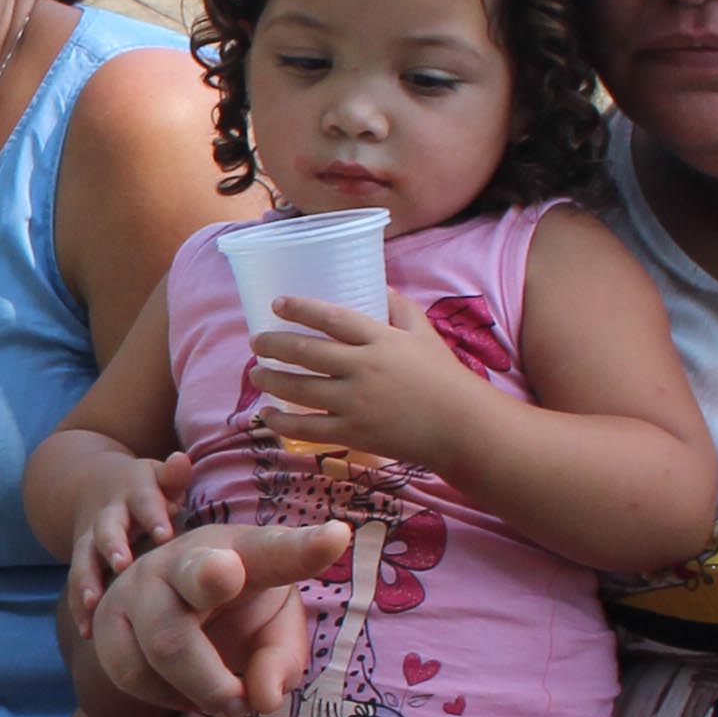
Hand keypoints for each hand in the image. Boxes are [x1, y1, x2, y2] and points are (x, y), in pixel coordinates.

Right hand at [54, 448, 196, 638]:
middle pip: (107, 528)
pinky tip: (88, 630)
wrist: (93, 486)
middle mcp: (108, 514)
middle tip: (122, 565)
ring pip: (85, 558)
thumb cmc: (146, 490)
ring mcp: (90, 539)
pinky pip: (78, 583)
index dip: (152, 515)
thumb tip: (181, 460)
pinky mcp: (82, 561)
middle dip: (113, 546)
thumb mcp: (159, 476)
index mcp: (133, 492)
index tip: (164, 533)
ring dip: (87, 580)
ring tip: (93, 604)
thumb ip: (173, 474)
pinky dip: (80, 606)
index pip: (143, 499)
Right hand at [85, 521, 350, 716]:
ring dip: (200, 691)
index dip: (302, 549)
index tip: (336, 539)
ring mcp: (137, 585)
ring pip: (162, 647)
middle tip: (242, 705)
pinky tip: (186, 689)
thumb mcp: (273, 629)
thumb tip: (261, 700)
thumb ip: (280, 661)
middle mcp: (183, 559)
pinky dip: (167, 696)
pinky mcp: (106, 620)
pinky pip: (133, 672)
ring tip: (227, 701)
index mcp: (240, 552)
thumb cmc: (235, 612)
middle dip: (211, 663)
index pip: (273, 550)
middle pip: (196, 589)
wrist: (165, 602)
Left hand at [249, 296, 477, 468]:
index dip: (300, 308)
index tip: (277, 304)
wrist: (461, 427)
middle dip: (273, 345)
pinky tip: (269, 415)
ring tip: (256, 374)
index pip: (332, 317)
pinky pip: (308, 427)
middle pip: (306, 352)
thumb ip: (399, 306)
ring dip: (270, 380)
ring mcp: (356, 403)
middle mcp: (363, 368)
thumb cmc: (444, 376)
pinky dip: (283, 422)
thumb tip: (376, 283)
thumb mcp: (424, 333)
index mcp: (381, 340)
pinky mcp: (354, 433)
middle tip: (256, 342)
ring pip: (300, 388)